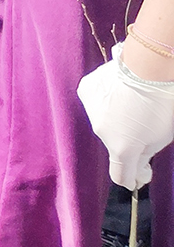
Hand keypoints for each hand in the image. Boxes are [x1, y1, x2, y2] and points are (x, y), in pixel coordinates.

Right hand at [80, 48, 173, 189]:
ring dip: (115, 120)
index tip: (141, 174)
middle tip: (144, 126)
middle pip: (113, 144)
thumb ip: (144, 157)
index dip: (132, 178)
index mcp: (122, 148)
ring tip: (132, 103)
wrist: (148, 68)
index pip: (121, 176)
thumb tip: (137, 173)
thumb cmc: (161, 103)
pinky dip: (105, 102)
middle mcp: (101, 132)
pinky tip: (118, 92)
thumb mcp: (160, 138)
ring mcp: (90, 110)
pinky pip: (95, 103)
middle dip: (127, 140)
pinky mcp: (85, 90)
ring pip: (103, 123)